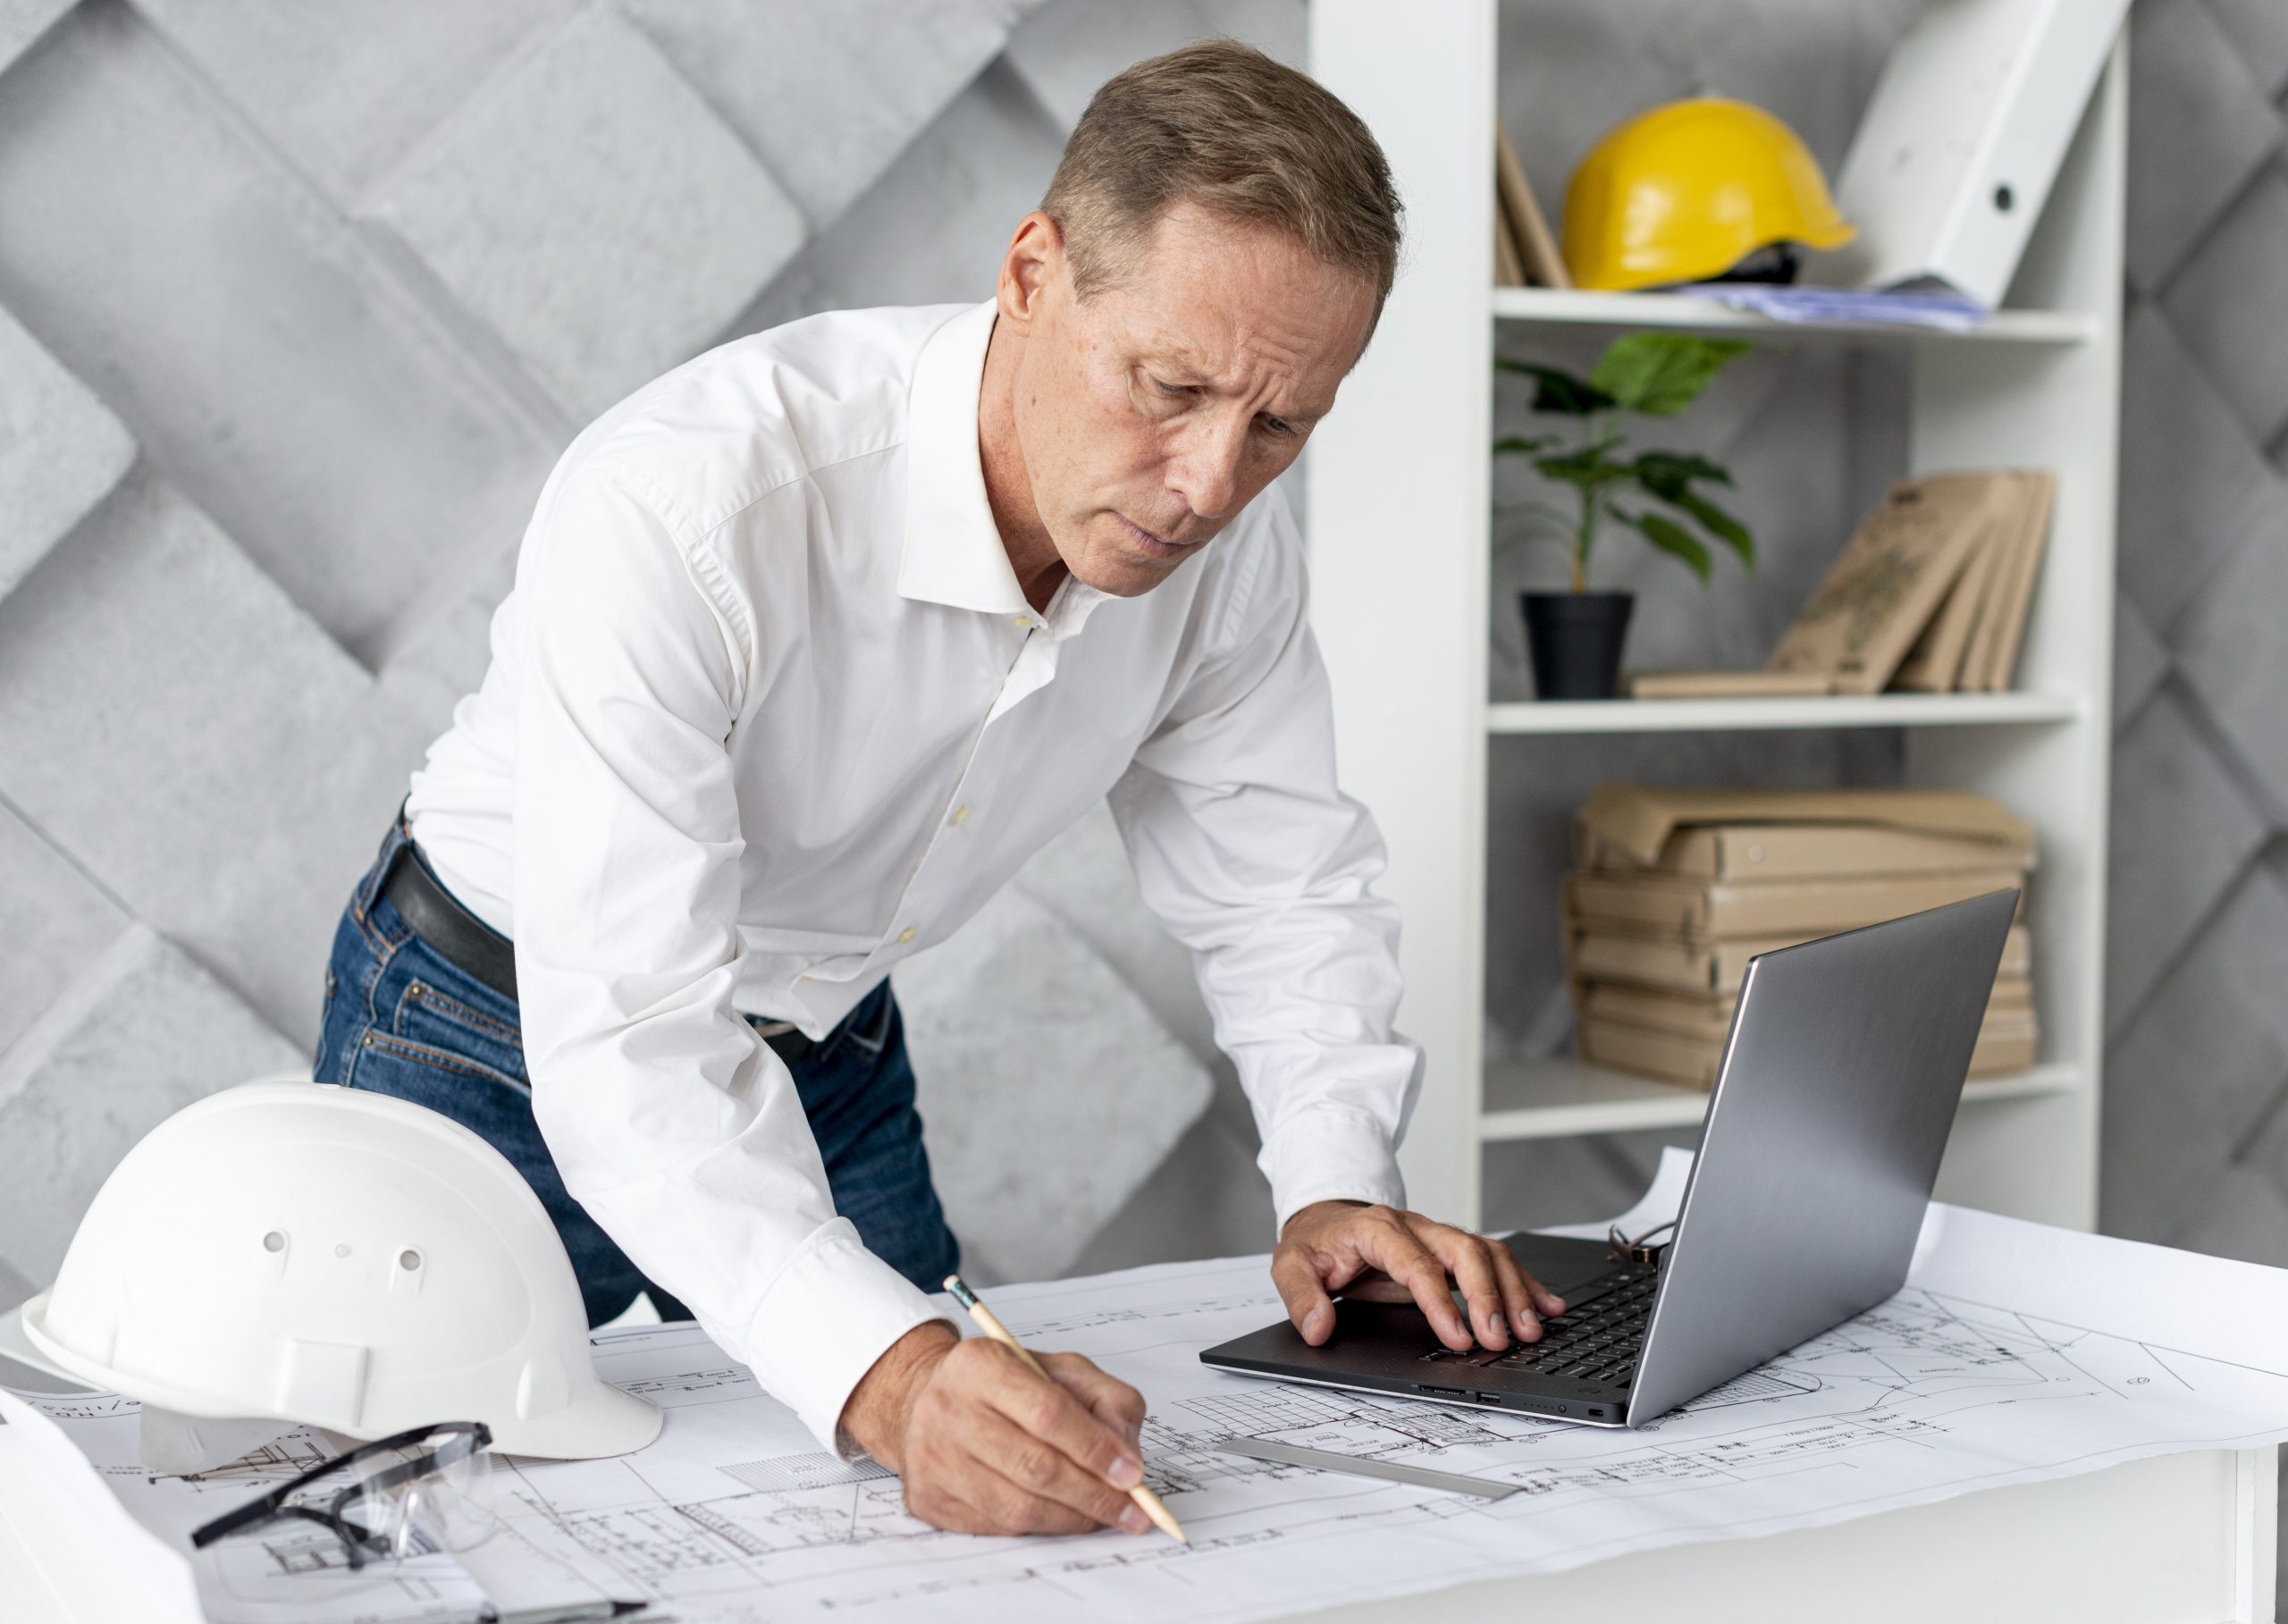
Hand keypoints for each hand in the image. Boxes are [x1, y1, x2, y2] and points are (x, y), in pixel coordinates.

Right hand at [838, 1322, 1152, 1535]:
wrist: (929, 1399)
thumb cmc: (1003, 1384)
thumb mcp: (1062, 1370)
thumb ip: (1107, 1399)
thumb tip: (1126, 1454)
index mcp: (980, 1364)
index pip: (1047, 1412)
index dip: (1095, 1448)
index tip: (1133, 1473)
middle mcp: (947, 1409)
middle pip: (1034, 1466)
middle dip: (1094, 1494)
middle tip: (1133, 1510)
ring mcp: (933, 1459)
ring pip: (1018, 1507)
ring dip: (1073, 1518)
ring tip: (1105, 1516)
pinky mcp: (929, 1499)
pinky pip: (999, 1527)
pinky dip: (1041, 1527)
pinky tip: (1063, 1516)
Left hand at [1273, 1201, 1566, 1351]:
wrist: (1325, 1218)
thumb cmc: (1315, 1243)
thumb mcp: (1290, 1264)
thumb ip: (1301, 1296)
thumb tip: (1318, 1328)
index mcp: (1378, 1229)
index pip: (1416, 1264)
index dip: (1440, 1301)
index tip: (1457, 1338)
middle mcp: (1416, 1228)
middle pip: (1465, 1251)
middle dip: (1488, 1295)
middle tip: (1502, 1338)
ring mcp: (1437, 1237)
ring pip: (1487, 1253)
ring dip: (1513, 1290)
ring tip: (1531, 1329)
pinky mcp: (1450, 1250)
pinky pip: (1494, 1259)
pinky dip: (1523, 1282)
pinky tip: (1546, 1305)